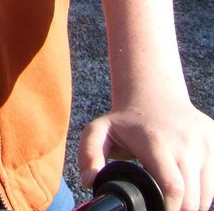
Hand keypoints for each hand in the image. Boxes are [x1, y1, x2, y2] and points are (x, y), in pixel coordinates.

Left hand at [79, 100, 213, 210]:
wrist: (154, 93)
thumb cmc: (126, 120)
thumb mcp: (99, 131)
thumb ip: (89, 155)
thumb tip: (91, 181)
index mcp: (157, 142)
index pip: (173, 189)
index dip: (168, 210)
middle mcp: (185, 142)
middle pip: (192, 198)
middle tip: (164, 209)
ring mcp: (204, 142)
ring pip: (207, 194)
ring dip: (193, 205)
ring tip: (174, 202)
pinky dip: (204, 193)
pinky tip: (188, 191)